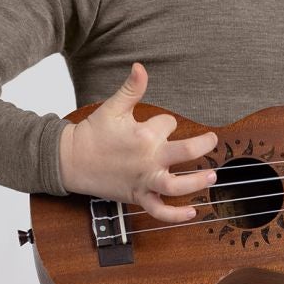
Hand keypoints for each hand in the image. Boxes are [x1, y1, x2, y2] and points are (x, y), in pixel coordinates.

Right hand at [58, 63, 219, 222]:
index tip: (154, 125)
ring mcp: (144, 180)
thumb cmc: (92, 134)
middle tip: (212, 141)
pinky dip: (176, 216)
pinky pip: (159, 211)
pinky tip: (192, 213)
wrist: (71, 161)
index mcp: (144, 135)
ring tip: (212, 176)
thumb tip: (140, 67)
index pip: (169, 124)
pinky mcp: (138, 196)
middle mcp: (148, 159)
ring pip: (177, 186)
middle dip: (203, 146)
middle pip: (186, 152)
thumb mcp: (112, 107)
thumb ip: (131, 88)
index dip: (165, 122)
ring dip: (198, 182)